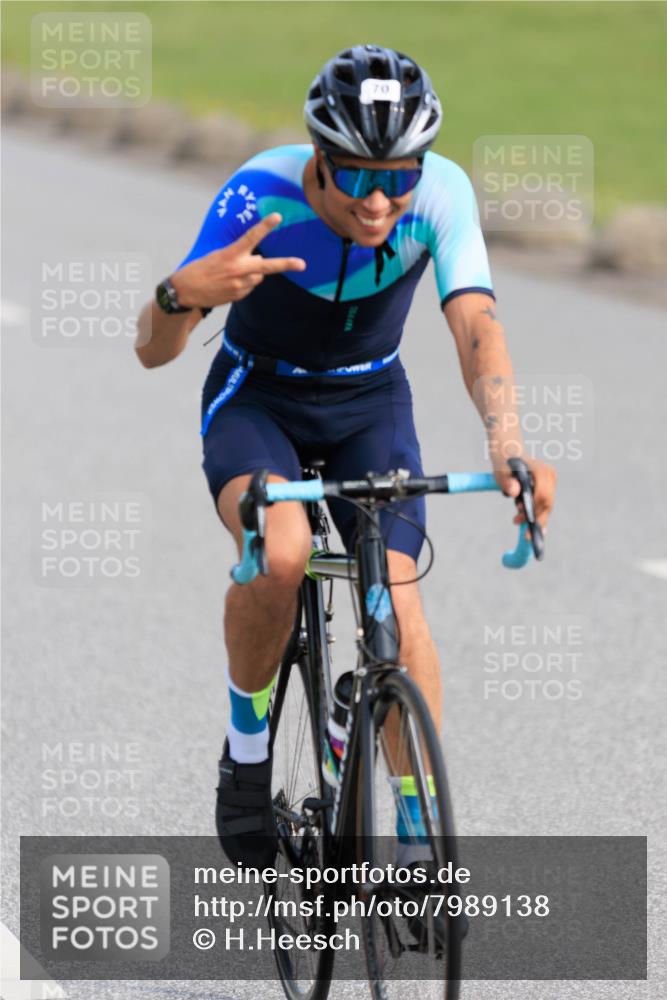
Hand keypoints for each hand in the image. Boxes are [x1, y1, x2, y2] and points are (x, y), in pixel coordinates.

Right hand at [170, 213, 305, 307]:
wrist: (185, 292)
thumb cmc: (199, 269)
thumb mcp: (217, 255)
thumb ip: (240, 256)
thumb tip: (259, 261)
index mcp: (230, 254)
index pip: (251, 237)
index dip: (265, 226)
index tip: (278, 217)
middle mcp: (238, 270)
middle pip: (268, 266)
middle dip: (286, 264)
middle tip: (303, 264)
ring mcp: (240, 285)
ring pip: (259, 276)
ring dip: (253, 273)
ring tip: (233, 273)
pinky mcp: (239, 296)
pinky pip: (250, 287)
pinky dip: (245, 283)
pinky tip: (229, 283)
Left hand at [494, 457, 556, 530]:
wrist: (508, 452)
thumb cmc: (504, 462)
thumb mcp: (500, 471)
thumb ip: (506, 481)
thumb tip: (514, 492)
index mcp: (540, 470)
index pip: (542, 496)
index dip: (533, 510)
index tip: (519, 517)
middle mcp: (549, 475)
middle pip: (547, 503)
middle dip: (535, 517)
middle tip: (516, 523)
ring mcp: (551, 480)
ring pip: (547, 505)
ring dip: (536, 517)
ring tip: (517, 520)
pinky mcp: (549, 485)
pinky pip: (546, 503)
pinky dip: (538, 513)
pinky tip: (532, 524)